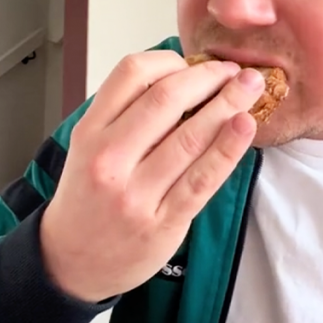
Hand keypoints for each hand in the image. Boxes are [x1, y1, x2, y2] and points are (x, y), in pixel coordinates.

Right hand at [39, 50, 267, 302]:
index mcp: (90, 132)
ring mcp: (136, 193)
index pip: (132, 74)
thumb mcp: (90, 147)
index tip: (198, 62)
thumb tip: (187, 76)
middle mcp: (109, 159)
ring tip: (251, 88)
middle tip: (236, 70)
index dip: (173, 60)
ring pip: (190, 136)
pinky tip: (246, 127)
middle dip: (210, 77)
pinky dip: (229, 148)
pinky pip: (203, 178)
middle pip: (167, 99)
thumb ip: (128, 114)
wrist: (71, 262)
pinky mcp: (163, 221)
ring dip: (228, 105)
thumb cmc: (90, 197)